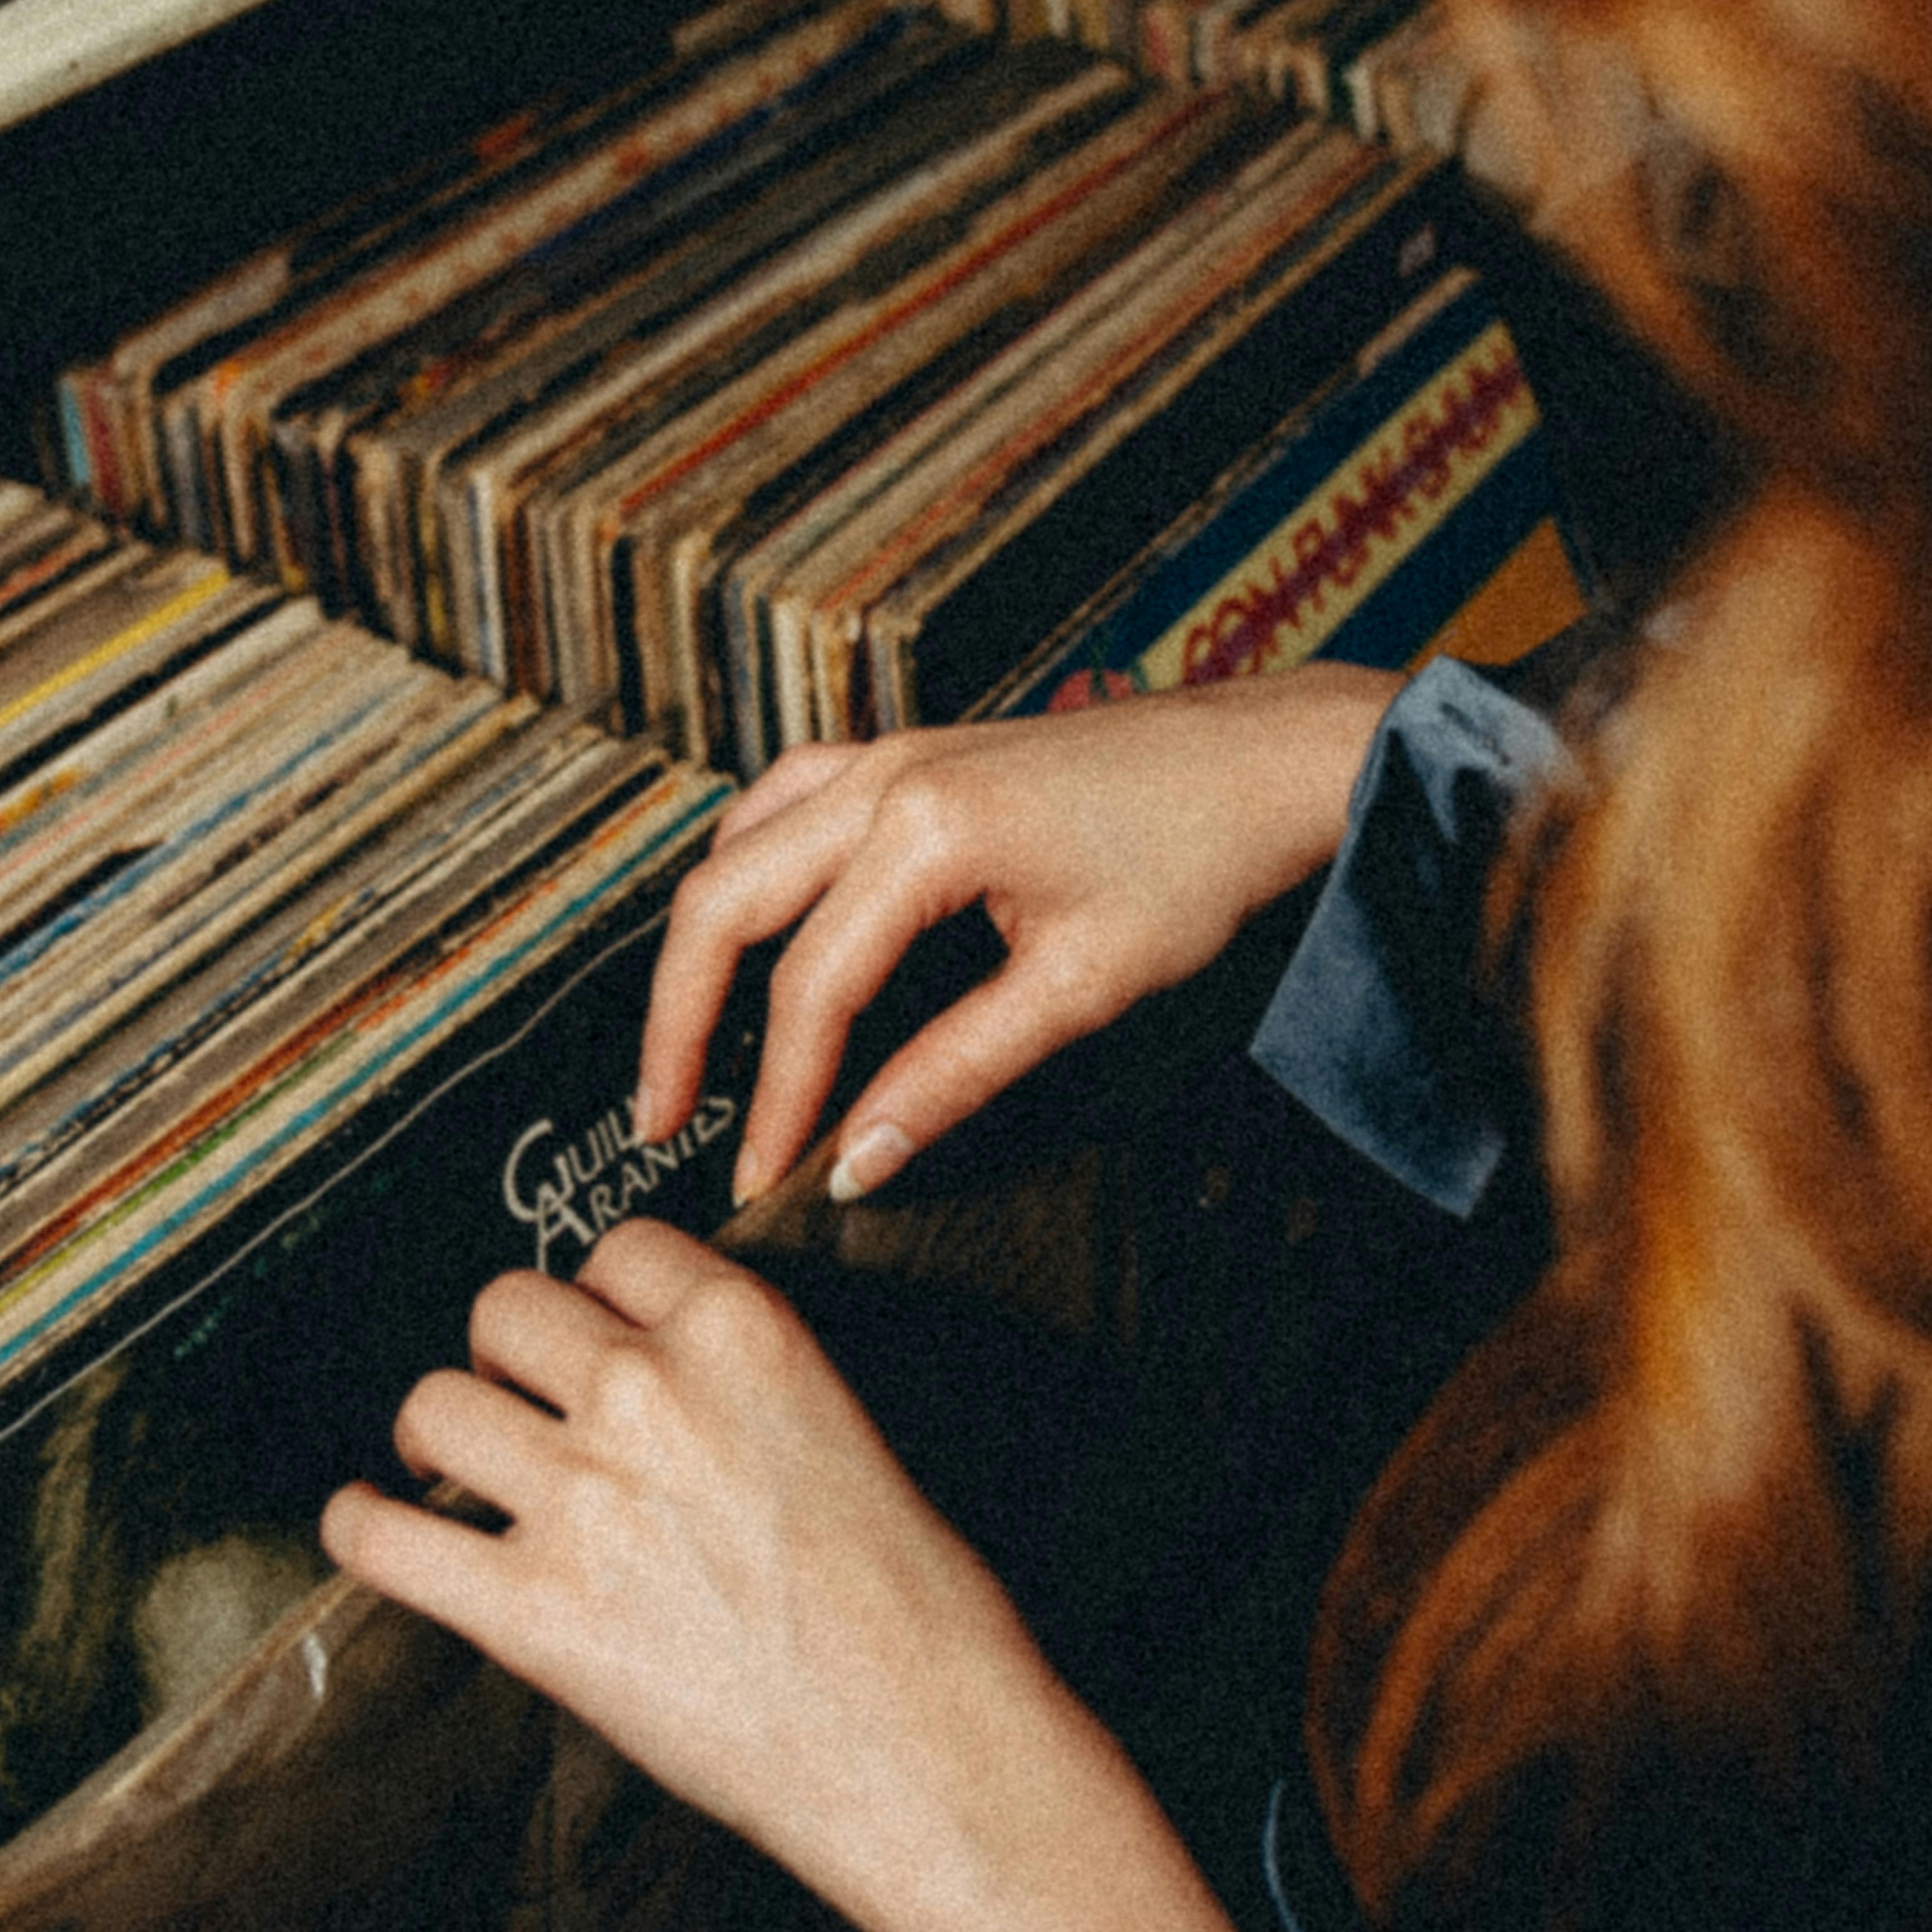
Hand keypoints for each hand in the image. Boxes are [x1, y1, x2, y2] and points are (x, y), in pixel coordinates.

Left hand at [325, 1219, 1055, 1931]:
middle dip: (509, 1354)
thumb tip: (650, 1369)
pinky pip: (386, 1539)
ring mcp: (582, 1500)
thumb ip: (734, 1379)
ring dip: (440, 1435)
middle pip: (505, 1306)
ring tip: (457, 1470)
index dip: (596, 1298)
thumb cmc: (912, 1608)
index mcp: (740, 1330)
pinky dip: (361, 1526)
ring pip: (434, 1404)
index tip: (594, 1337)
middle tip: (523, 1406)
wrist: (927, 1749)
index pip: (616, 1248)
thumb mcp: (840, 1426)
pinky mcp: (531, 1612)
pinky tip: (370, 1521)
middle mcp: (648, 1390)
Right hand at [638, 665, 1400, 1203]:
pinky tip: (752, 926)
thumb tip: (858, 1162)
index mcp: (927, 829)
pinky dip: (747, 869)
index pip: (810, 986)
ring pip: (737, 845)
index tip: (763, 1179)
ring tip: (691, 1044)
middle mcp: (886, 775)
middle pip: (724, 903)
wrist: (1267, 761)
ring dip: (700, 946)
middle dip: (681, 1024)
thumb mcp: (1080, 986)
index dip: (779, 1098)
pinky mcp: (911, 752)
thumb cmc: (1198, 861)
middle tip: (663, 1124)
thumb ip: (954, 1075)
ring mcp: (890, 752)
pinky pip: (783, 800)